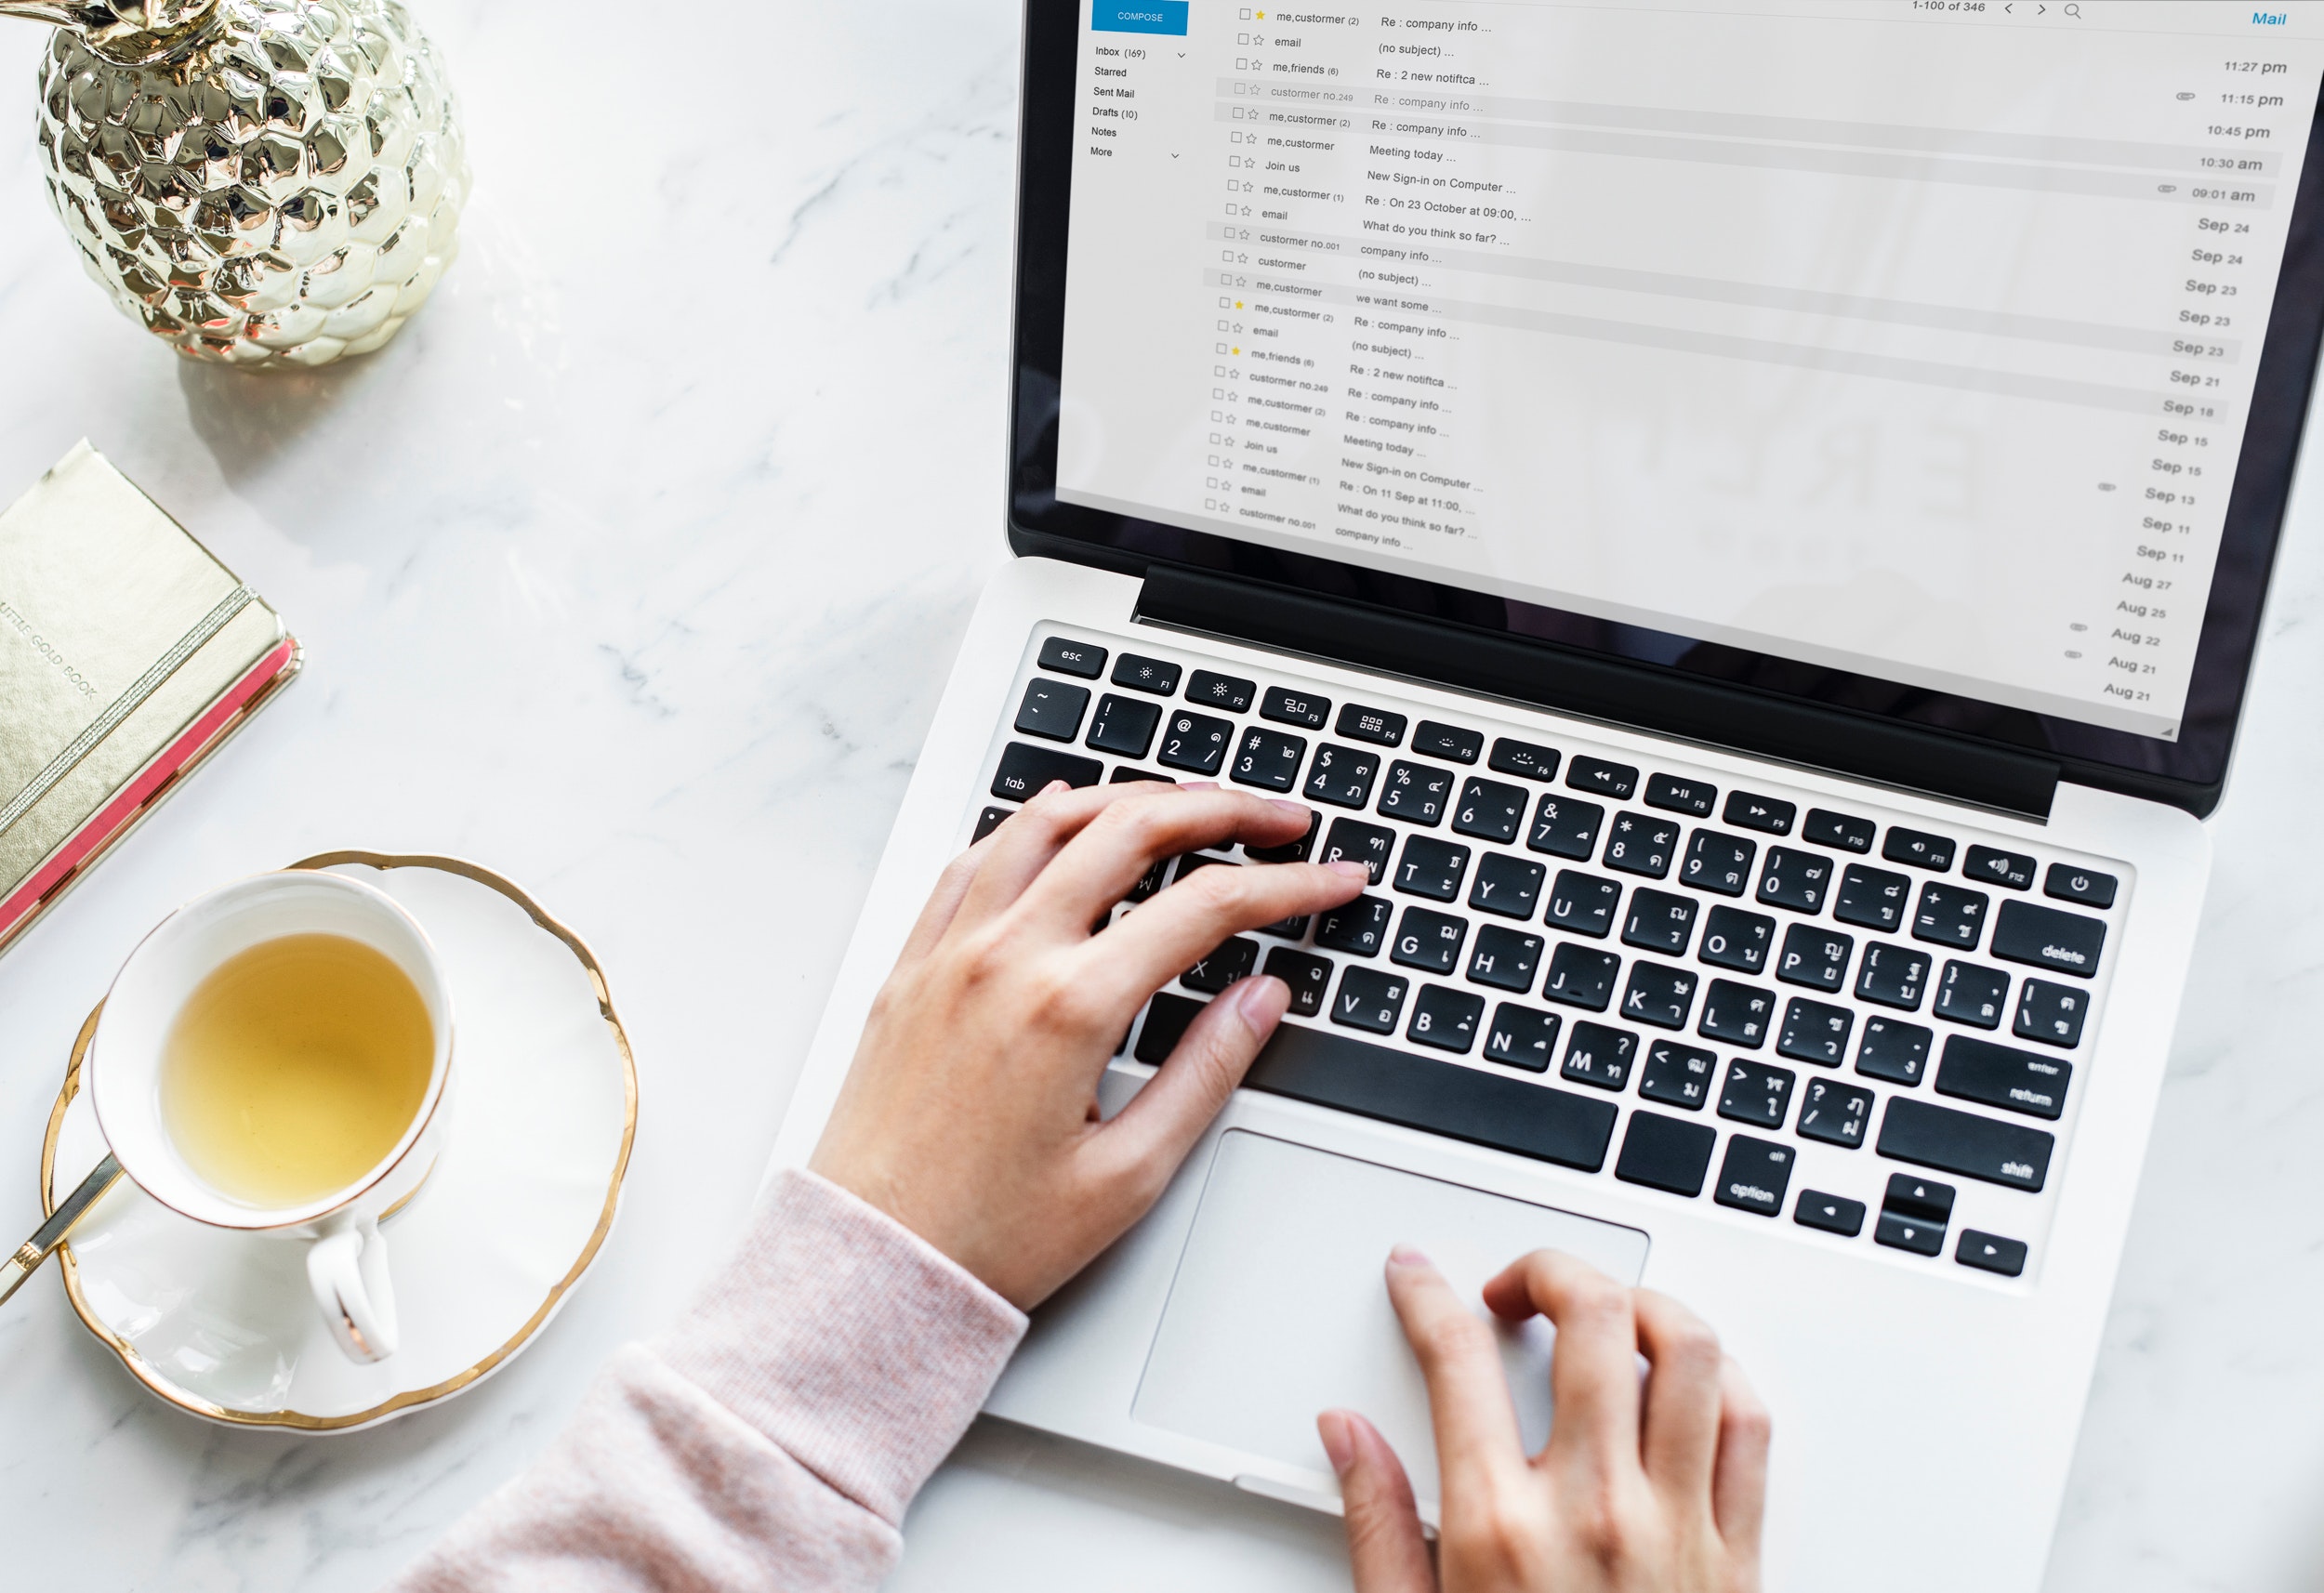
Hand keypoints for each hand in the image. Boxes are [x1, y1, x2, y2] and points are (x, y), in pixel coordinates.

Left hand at [810, 779, 1366, 1309]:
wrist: (871, 1265)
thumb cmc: (989, 1238)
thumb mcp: (1128, 1174)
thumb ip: (1206, 1072)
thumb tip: (1262, 997)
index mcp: (1069, 1008)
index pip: (1206, 907)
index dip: (1287, 884)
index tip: (1333, 879)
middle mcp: (1006, 958)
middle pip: (1131, 830)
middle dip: (1223, 810)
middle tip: (1279, 819)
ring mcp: (951, 951)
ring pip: (1047, 822)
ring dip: (1129, 798)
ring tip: (1188, 805)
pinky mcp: (913, 964)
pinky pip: (974, 858)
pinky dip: (1032, 823)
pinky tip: (1065, 820)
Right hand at [1319, 1249, 1768, 1592]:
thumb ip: (1378, 1522)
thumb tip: (1347, 1434)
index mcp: (1498, 1529)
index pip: (1456, 1357)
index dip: (1426, 1294)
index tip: (1416, 1277)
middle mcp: (1595, 1511)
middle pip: (1590, 1317)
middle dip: (1547, 1267)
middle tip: (1516, 1286)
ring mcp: (1679, 1526)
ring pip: (1689, 1350)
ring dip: (1642, 1305)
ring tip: (1603, 1315)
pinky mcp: (1741, 1555)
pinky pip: (1748, 1425)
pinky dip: (1719, 1377)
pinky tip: (1679, 1381)